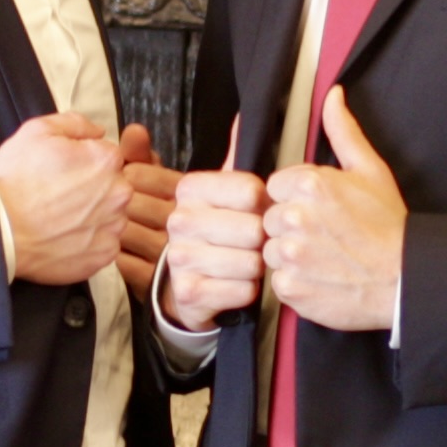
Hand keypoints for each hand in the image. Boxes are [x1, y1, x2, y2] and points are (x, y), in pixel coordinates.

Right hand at [0, 112, 127, 284]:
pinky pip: (104, 243)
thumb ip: (74, 123)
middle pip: (114, 186)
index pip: (107, 155)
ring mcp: (113, 226)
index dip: (84, 161)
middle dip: (93, 188)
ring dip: (93, 215)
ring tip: (61, 218)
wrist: (0, 230)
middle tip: (60, 195)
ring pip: (111, 216)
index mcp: (106, 160)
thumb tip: (97, 131)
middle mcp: (119, 193)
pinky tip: (65, 236)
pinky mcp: (105, 254)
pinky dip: (89, 241)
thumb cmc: (15, 181)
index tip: (65, 170)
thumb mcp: (36, 131)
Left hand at [117, 123, 174, 298]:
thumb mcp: (161, 183)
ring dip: (109, 226)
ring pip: (122, 229)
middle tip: (108, 203)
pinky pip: (121, 261)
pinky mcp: (155, 279)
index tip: (123, 181)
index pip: (139, 173)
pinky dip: (112, 252)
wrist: (189, 276)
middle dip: (113, 200)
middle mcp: (180, 220)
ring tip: (108, 225)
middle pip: (127, 200)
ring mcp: (169, 252)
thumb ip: (144, 156)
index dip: (123, 176)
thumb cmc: (167, 220)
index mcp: (184, 192)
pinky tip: (112, 247)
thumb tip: (134, 130)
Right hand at [159, 164, 268, 334]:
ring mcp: (181, 257)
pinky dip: (248, 290)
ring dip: (257, 267)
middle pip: (254, 230)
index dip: (265, 205)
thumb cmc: (218, 231)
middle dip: (263, 240)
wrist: (186, 277)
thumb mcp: (227, 197)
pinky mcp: (189, 292)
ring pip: (252, 263)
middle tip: (253, 244)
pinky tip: (235, 283)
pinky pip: (245, 291)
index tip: (257, 212)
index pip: (251, 192)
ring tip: (244, 263)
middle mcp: (181, 221)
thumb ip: (247, 178)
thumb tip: (263, 154)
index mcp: (191, 189)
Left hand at [266, 89, 405, 333]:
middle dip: (291, 227)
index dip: (296, 200)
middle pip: (270, 219)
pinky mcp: (291, 287)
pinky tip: (321, 277)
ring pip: (271, 251)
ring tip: (324, 257)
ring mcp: (291, 255)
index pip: (275, 188)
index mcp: (309, 184)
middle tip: (325, 236)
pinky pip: (278, 281)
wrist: (404, 278)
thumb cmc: (388, 225)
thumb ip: (343, 131)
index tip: (319, 211)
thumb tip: (332, 96)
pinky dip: (296, 282)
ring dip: (291, 256)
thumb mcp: (370, 170)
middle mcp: (294, 217)